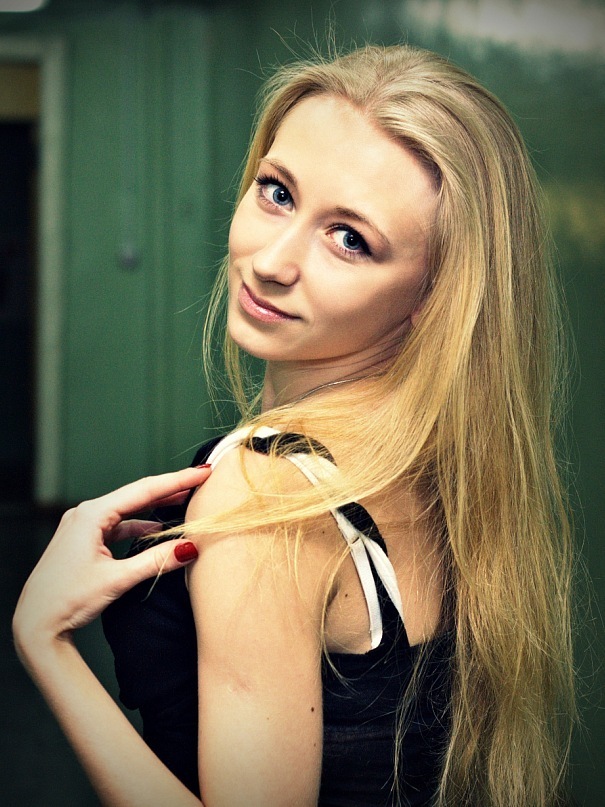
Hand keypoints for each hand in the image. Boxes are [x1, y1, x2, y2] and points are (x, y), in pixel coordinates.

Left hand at [13, 465, 211, 655]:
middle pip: (137, 495)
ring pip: (128, 509)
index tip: (203, 471)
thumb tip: (190, 547)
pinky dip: (139, 525)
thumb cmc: (67, 600)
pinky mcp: (83, 539)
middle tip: (201, 480)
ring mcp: (83, 525)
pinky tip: (157, 529)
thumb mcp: (117, 579)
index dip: (177, 480)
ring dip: (155, 507)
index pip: (144, 490)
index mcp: (92, 514)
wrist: (34, 624)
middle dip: (170, 488)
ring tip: (185, 501)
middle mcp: (85, 513)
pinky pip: (117, 525)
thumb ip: (155, 561)